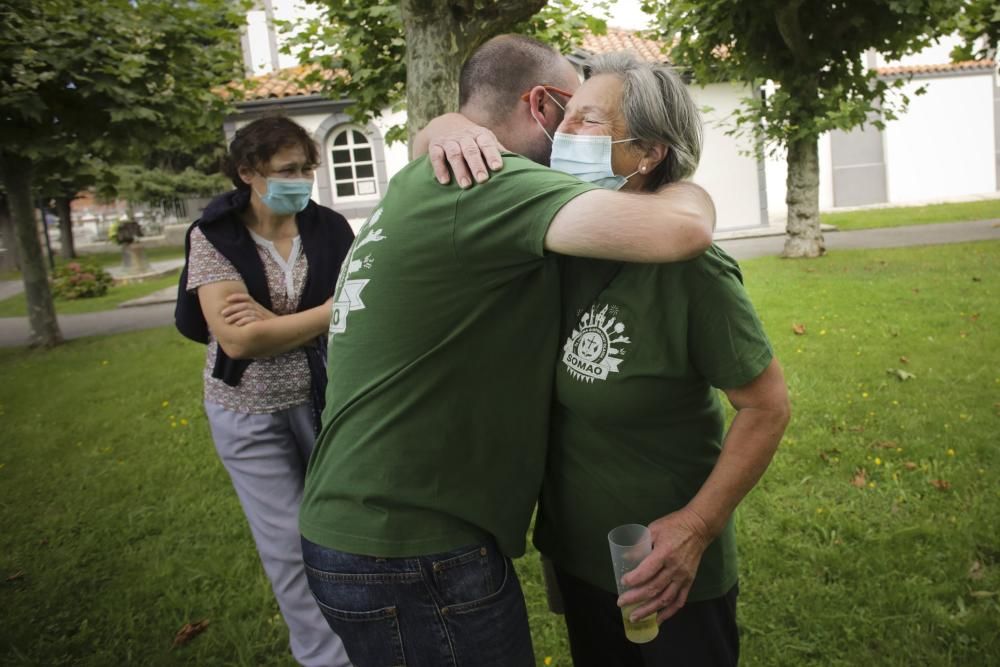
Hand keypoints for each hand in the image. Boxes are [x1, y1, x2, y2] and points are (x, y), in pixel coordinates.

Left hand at [221, 293, 275, 326]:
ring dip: (236, 315)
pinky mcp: (264, 322)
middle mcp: (260, 310)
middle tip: (222, 313)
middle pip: (244, 305)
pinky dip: (245, 320)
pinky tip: (238, 324)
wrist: (283, 333)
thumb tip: (235, 319)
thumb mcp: (259, 320)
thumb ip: (249, 317)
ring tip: (227, 321)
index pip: (247, 298)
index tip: (227, 299)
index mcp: (258, 307)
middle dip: (232, 308)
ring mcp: (263, 316)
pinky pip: (253, 318)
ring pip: (247, 311)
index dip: (237, 296)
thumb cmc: (268, 328)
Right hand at [428, 126, 504, 187]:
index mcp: (480, 135)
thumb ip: (498, 151)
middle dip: (477, 165)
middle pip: (470, 149)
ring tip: (466, 185)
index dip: (492, 155)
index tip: (497, 168)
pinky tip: (445, 181)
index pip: (486, 143)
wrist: (445, 125)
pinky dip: (440, 168)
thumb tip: (520, 164)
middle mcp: (464, 136)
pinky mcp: (434, 146)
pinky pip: (436, 156)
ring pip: (454, 153)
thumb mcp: (485, 140)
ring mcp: (449, 141)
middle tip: (483, 180)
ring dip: (460, 169)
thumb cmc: (472, 140)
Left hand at [617, 508, 711, 623]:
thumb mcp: (654, 529)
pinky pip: (679, 601)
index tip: (622, 582)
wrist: (699, 527)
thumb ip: (639, 544)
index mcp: (665, 553)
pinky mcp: (689, 581)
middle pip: (654, 588)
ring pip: (665, 599)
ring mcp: (684, 577)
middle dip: (635, 598)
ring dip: (649, 610)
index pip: (648, 571)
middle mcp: (675, 568)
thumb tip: (624, 558)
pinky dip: (668, 612)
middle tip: (620, 603)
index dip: (634, 579)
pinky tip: (658, 619)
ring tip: (634, 617)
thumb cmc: (674, 526)